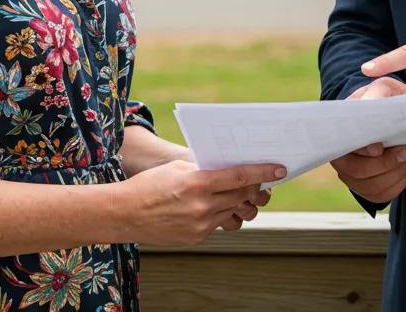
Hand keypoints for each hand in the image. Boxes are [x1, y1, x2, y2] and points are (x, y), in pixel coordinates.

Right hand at [118, 159, 283, 245]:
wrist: (125, 214)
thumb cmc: (151, 184)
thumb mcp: (179, 167)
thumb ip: (205, 168)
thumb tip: (230, 167)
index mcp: (199, 182)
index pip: (241, 176)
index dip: (263, 173)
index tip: (280, 169)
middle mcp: (203, 206)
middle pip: (242, 195)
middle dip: (255, 187)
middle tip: (264, 180)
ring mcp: (200, 224)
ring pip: (233, 210)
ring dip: (240, 201)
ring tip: (241, 193)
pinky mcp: (197, 237)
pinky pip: (219, 223)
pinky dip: (221, 212)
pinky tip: (214, 205)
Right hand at [330, 77, 405, 204]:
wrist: (391, 112)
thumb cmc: (384, 98)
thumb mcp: (381, 88)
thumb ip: (376, 94)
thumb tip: (369, 104)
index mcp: (340, 130)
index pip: (344, 147)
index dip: (362, 151)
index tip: (380, 148)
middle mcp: (341, 156)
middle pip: (358, 172)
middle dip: (387, 164)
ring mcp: (352, 174)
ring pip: (371, 187)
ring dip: (396, 174)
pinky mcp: (367, 186)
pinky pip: (381, 195)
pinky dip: (398, 183)